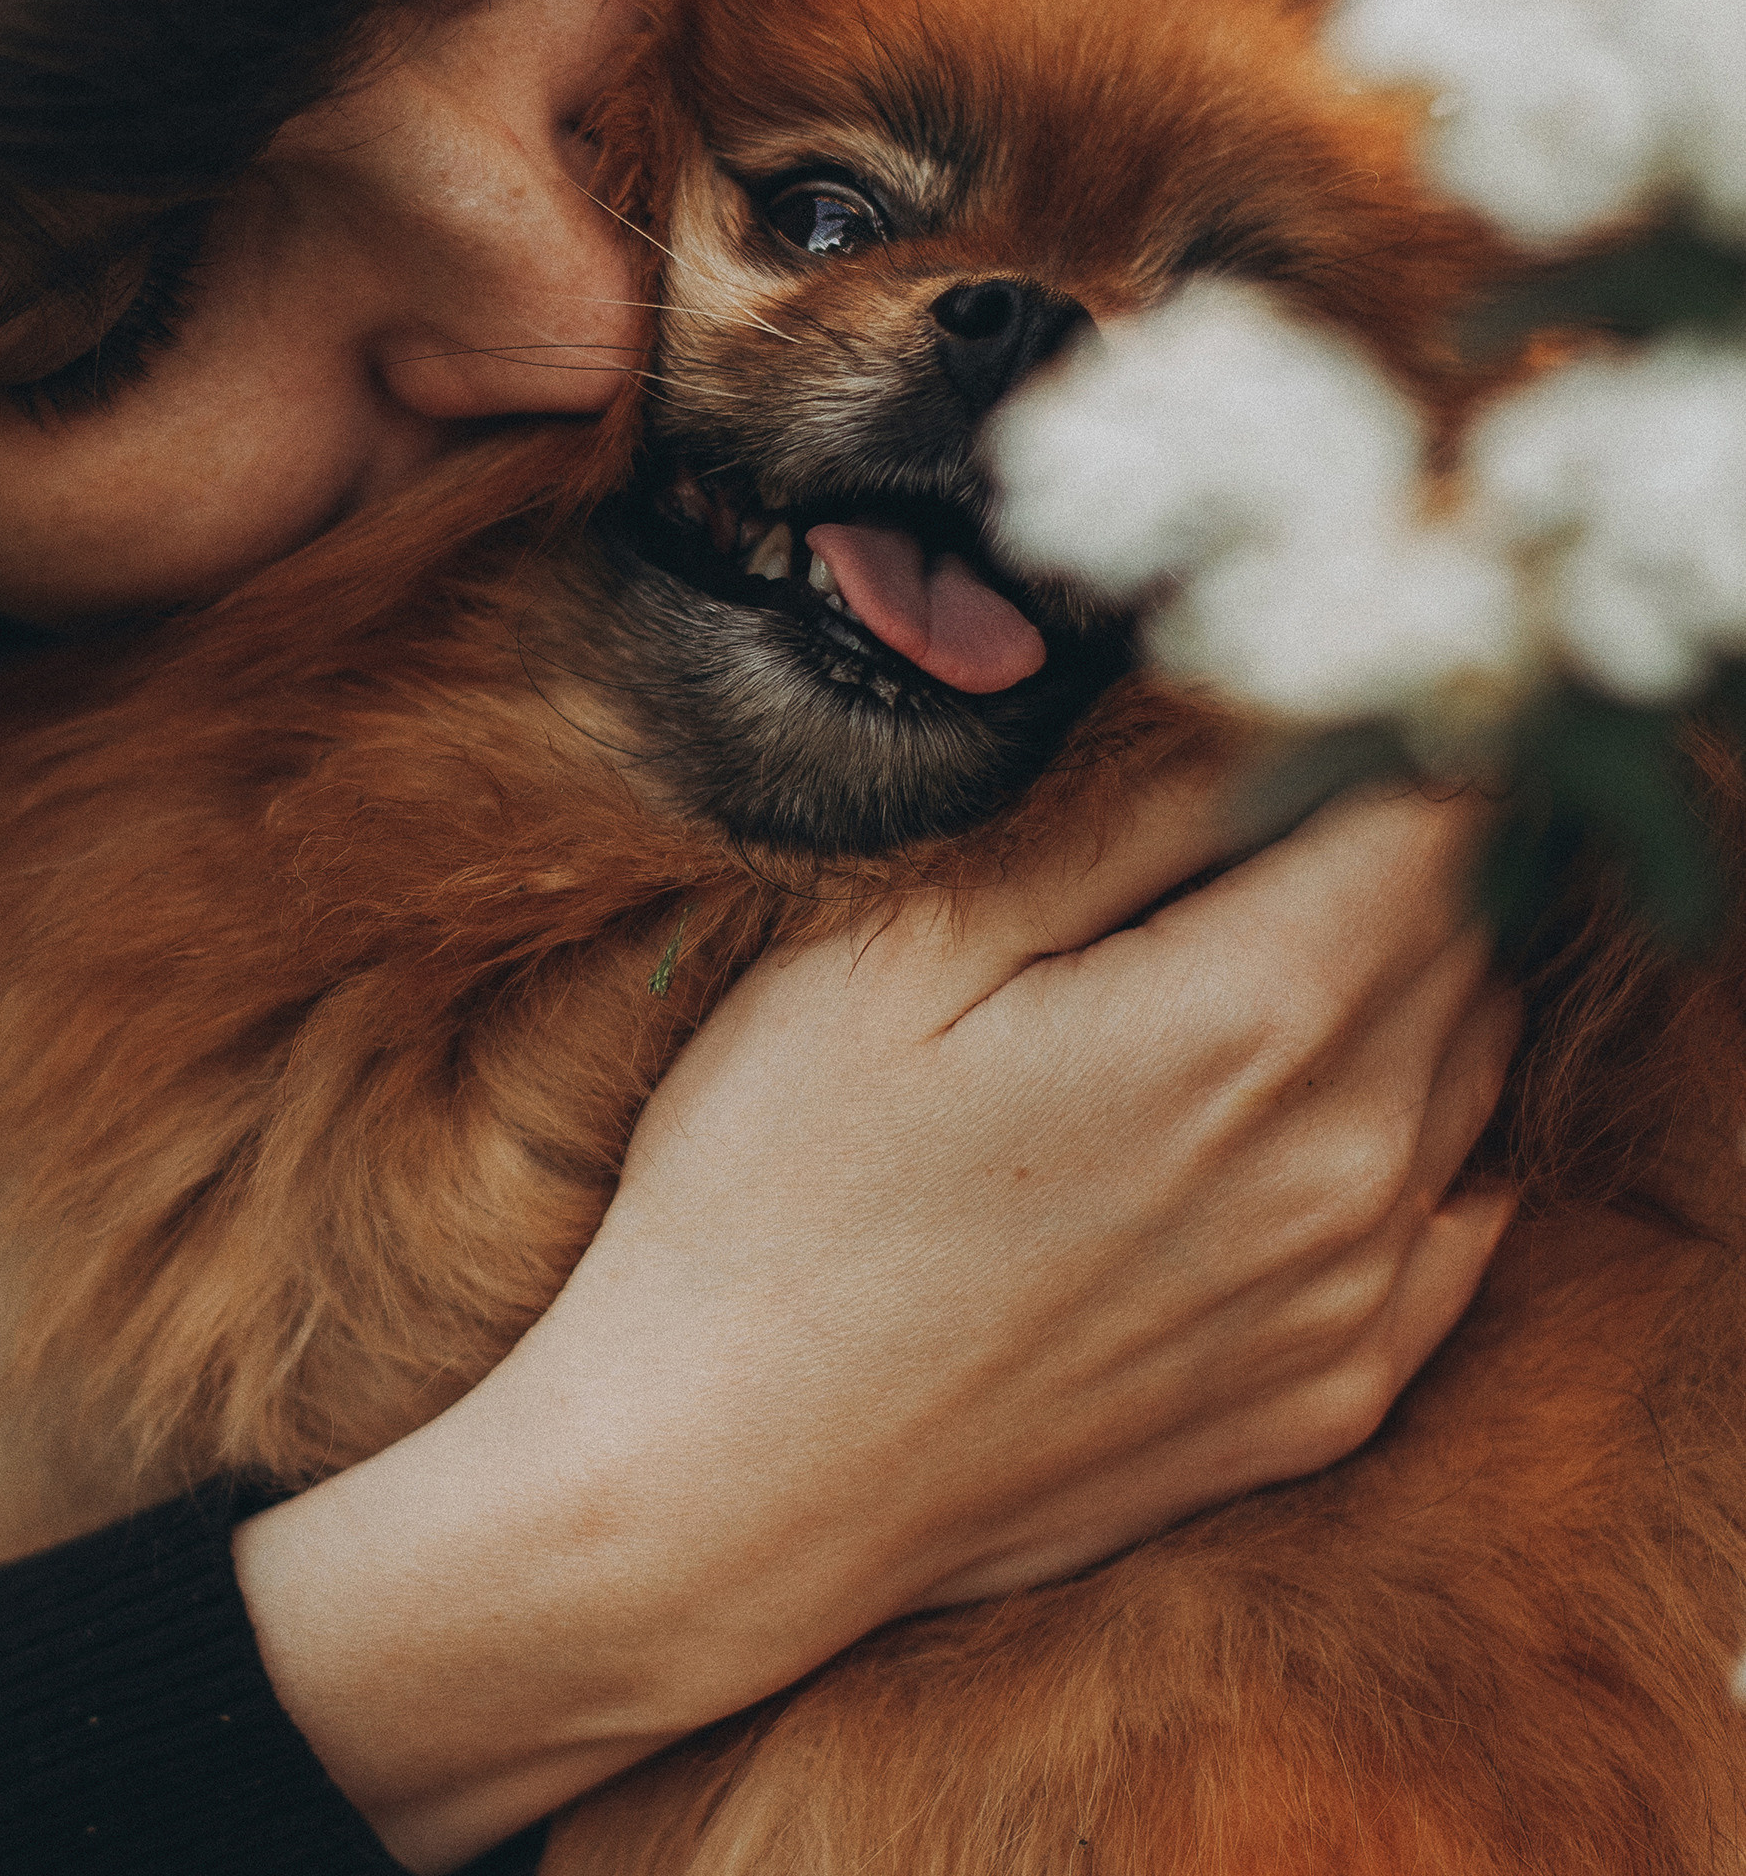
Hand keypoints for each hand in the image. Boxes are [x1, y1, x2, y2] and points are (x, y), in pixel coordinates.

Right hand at [236, 777, 1518, 1871]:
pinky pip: (1456, 1214)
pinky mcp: (1332, 1397)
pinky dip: (1406, 1131)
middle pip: (1467, 932)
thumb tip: (1261, 715)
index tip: (1293, 714)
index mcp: (1251, 1020)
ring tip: (1231, 956)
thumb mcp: (910, 943)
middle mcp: (1350, 1164)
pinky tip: (1286, 1111)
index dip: (1384, 738)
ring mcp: (1355, 1299)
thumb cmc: (776, 1186)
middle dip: (1388, 845)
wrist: (728, 1485)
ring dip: (1398, 981)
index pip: (1441, 817)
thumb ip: (1123, 817)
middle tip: (1238, 814)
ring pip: (1471, 1064)